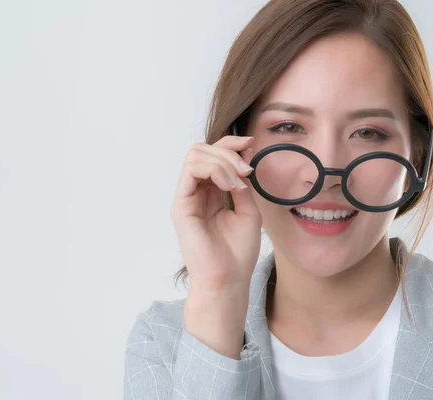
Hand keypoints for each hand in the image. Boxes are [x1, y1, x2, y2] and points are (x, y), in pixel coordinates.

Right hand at [171, 135, 260, 293]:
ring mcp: (187, 197)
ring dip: (223, 160)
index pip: (214, 155)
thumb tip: (244, 160)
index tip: (252, 145)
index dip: (232, 144)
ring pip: (196, 155)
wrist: (228, 279)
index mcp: (211, 192)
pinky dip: (214, 170)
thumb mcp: (248, 210)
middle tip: (247, 169)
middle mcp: (196, 192)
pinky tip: (230, 185)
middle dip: (228, 150)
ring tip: (239, 180)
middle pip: (203, 149)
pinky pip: (191, 170)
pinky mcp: (181, 205)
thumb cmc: (238, 252)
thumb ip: (242, 185)